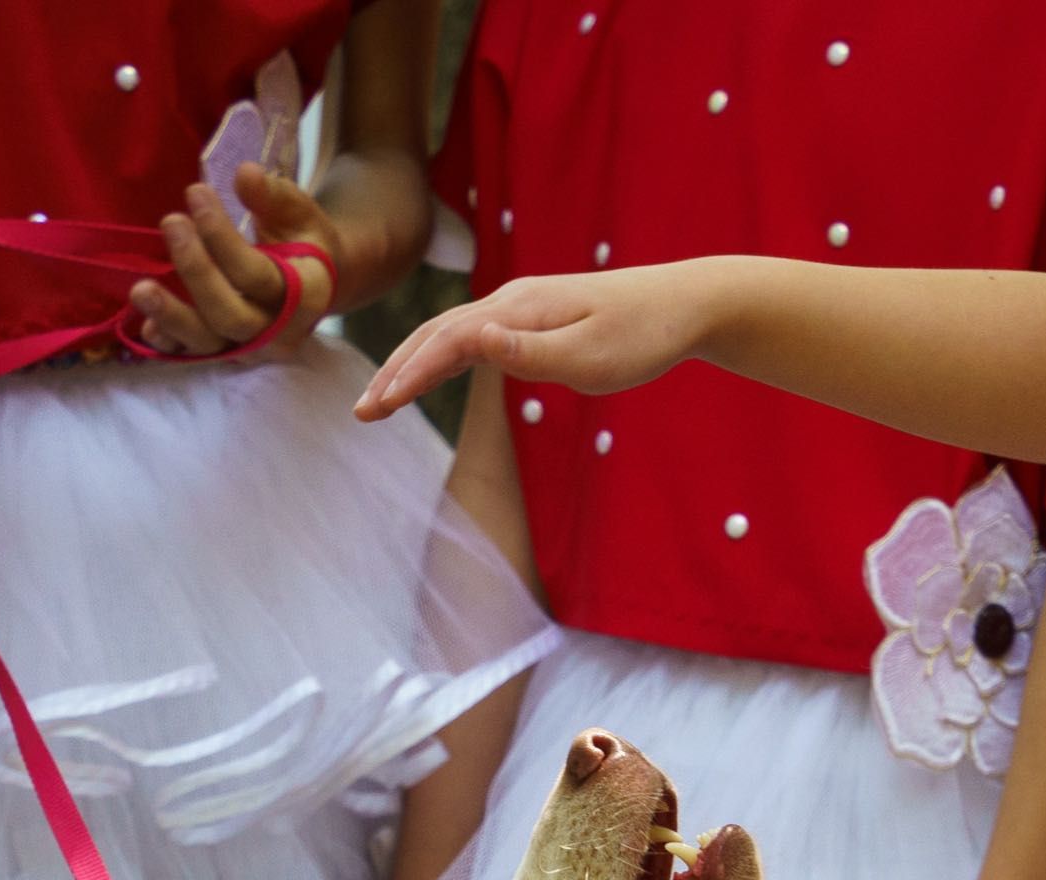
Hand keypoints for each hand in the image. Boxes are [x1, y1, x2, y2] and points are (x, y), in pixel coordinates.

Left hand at [131, 172, 336, 355]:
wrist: (317, 285)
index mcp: (304, 294)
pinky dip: (170, 344)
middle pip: (232, 316)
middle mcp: (279, 331)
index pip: (258, 275)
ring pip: (211, 343)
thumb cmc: (304, 241)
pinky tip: (147, 326)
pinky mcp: (228, 354)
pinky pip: (195, 357)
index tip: (195, 193)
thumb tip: (245, 175)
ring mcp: (251, 348)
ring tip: (141, 289)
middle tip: (171, 222)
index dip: (222, 238)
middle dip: (197, 271)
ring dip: (173, 318)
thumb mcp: (299, 213)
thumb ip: (274, 196)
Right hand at [355, 260, 719, 420]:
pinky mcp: (531, 318)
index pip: (449, 341)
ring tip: (381, 401)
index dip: (410, 375)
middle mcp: (511, 301)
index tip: (379, 408)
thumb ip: (529, 352)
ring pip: (449, 334)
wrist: (683, 304)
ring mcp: (519, 308)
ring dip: (410, 366)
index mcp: (520, 309)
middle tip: (362, 413)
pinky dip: (439, 358)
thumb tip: (474, 340)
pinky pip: (471, 337)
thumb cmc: (641, 336)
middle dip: (395, 372)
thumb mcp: (589, 355)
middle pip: (436, 334)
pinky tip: (426, 377)